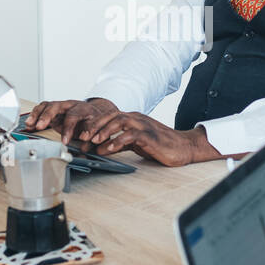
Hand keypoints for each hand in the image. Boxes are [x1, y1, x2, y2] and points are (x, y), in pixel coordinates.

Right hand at [26, 97, 118, 140]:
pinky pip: (42, 111)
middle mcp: (70, 105)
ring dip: (37, 115)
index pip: (73, 116)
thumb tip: (86, 140)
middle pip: (55, 106)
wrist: (96, 112)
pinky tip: (28, 125)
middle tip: (40, 126)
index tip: (65, 141)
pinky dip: (34, 118)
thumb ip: (92, 132)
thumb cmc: (96, 119)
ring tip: (29, 124)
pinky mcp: (54, 112)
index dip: (68, 129)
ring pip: (46, 106)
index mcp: (82, 108)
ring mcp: (60, 107)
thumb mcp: (99, 126)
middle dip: (46, 116)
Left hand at [77, 112, 215, 166]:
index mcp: (132, 119)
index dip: (93, 124)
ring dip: (104, 130)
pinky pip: (131, 135)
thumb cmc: (159, 146)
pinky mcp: (150, 136)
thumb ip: (118, 144)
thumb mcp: (135, 144)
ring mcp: (144, 125)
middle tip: (82, 137)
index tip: (81, 135)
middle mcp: (136, 119)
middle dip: (95, 125)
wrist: (183, 148)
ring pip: (120, 121)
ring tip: (93, 141)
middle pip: (111, 115)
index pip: (109, 117)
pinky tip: (109, 149)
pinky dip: (118, 141)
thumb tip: (99, 148)